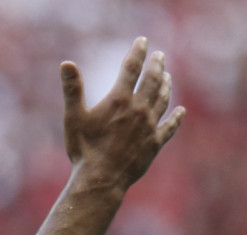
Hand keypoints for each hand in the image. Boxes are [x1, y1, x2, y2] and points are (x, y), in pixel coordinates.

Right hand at [61, 37, 184, 192]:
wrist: (100, 180)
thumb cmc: (83, 149)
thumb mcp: (73, 117)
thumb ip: (72, 89)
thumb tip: (66, 63)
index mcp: (119, 100)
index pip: (131, 69)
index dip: (137, 52)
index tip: (142, 41)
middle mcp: (139, 110)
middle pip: (152, 81)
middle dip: (156, 65)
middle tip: (159, 56)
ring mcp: (149, 127)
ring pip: (163, 100)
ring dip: (166, 86)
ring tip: (167, 77)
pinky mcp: (154, 144)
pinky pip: (169, 127)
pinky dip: (176, 118)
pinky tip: (181, 111)